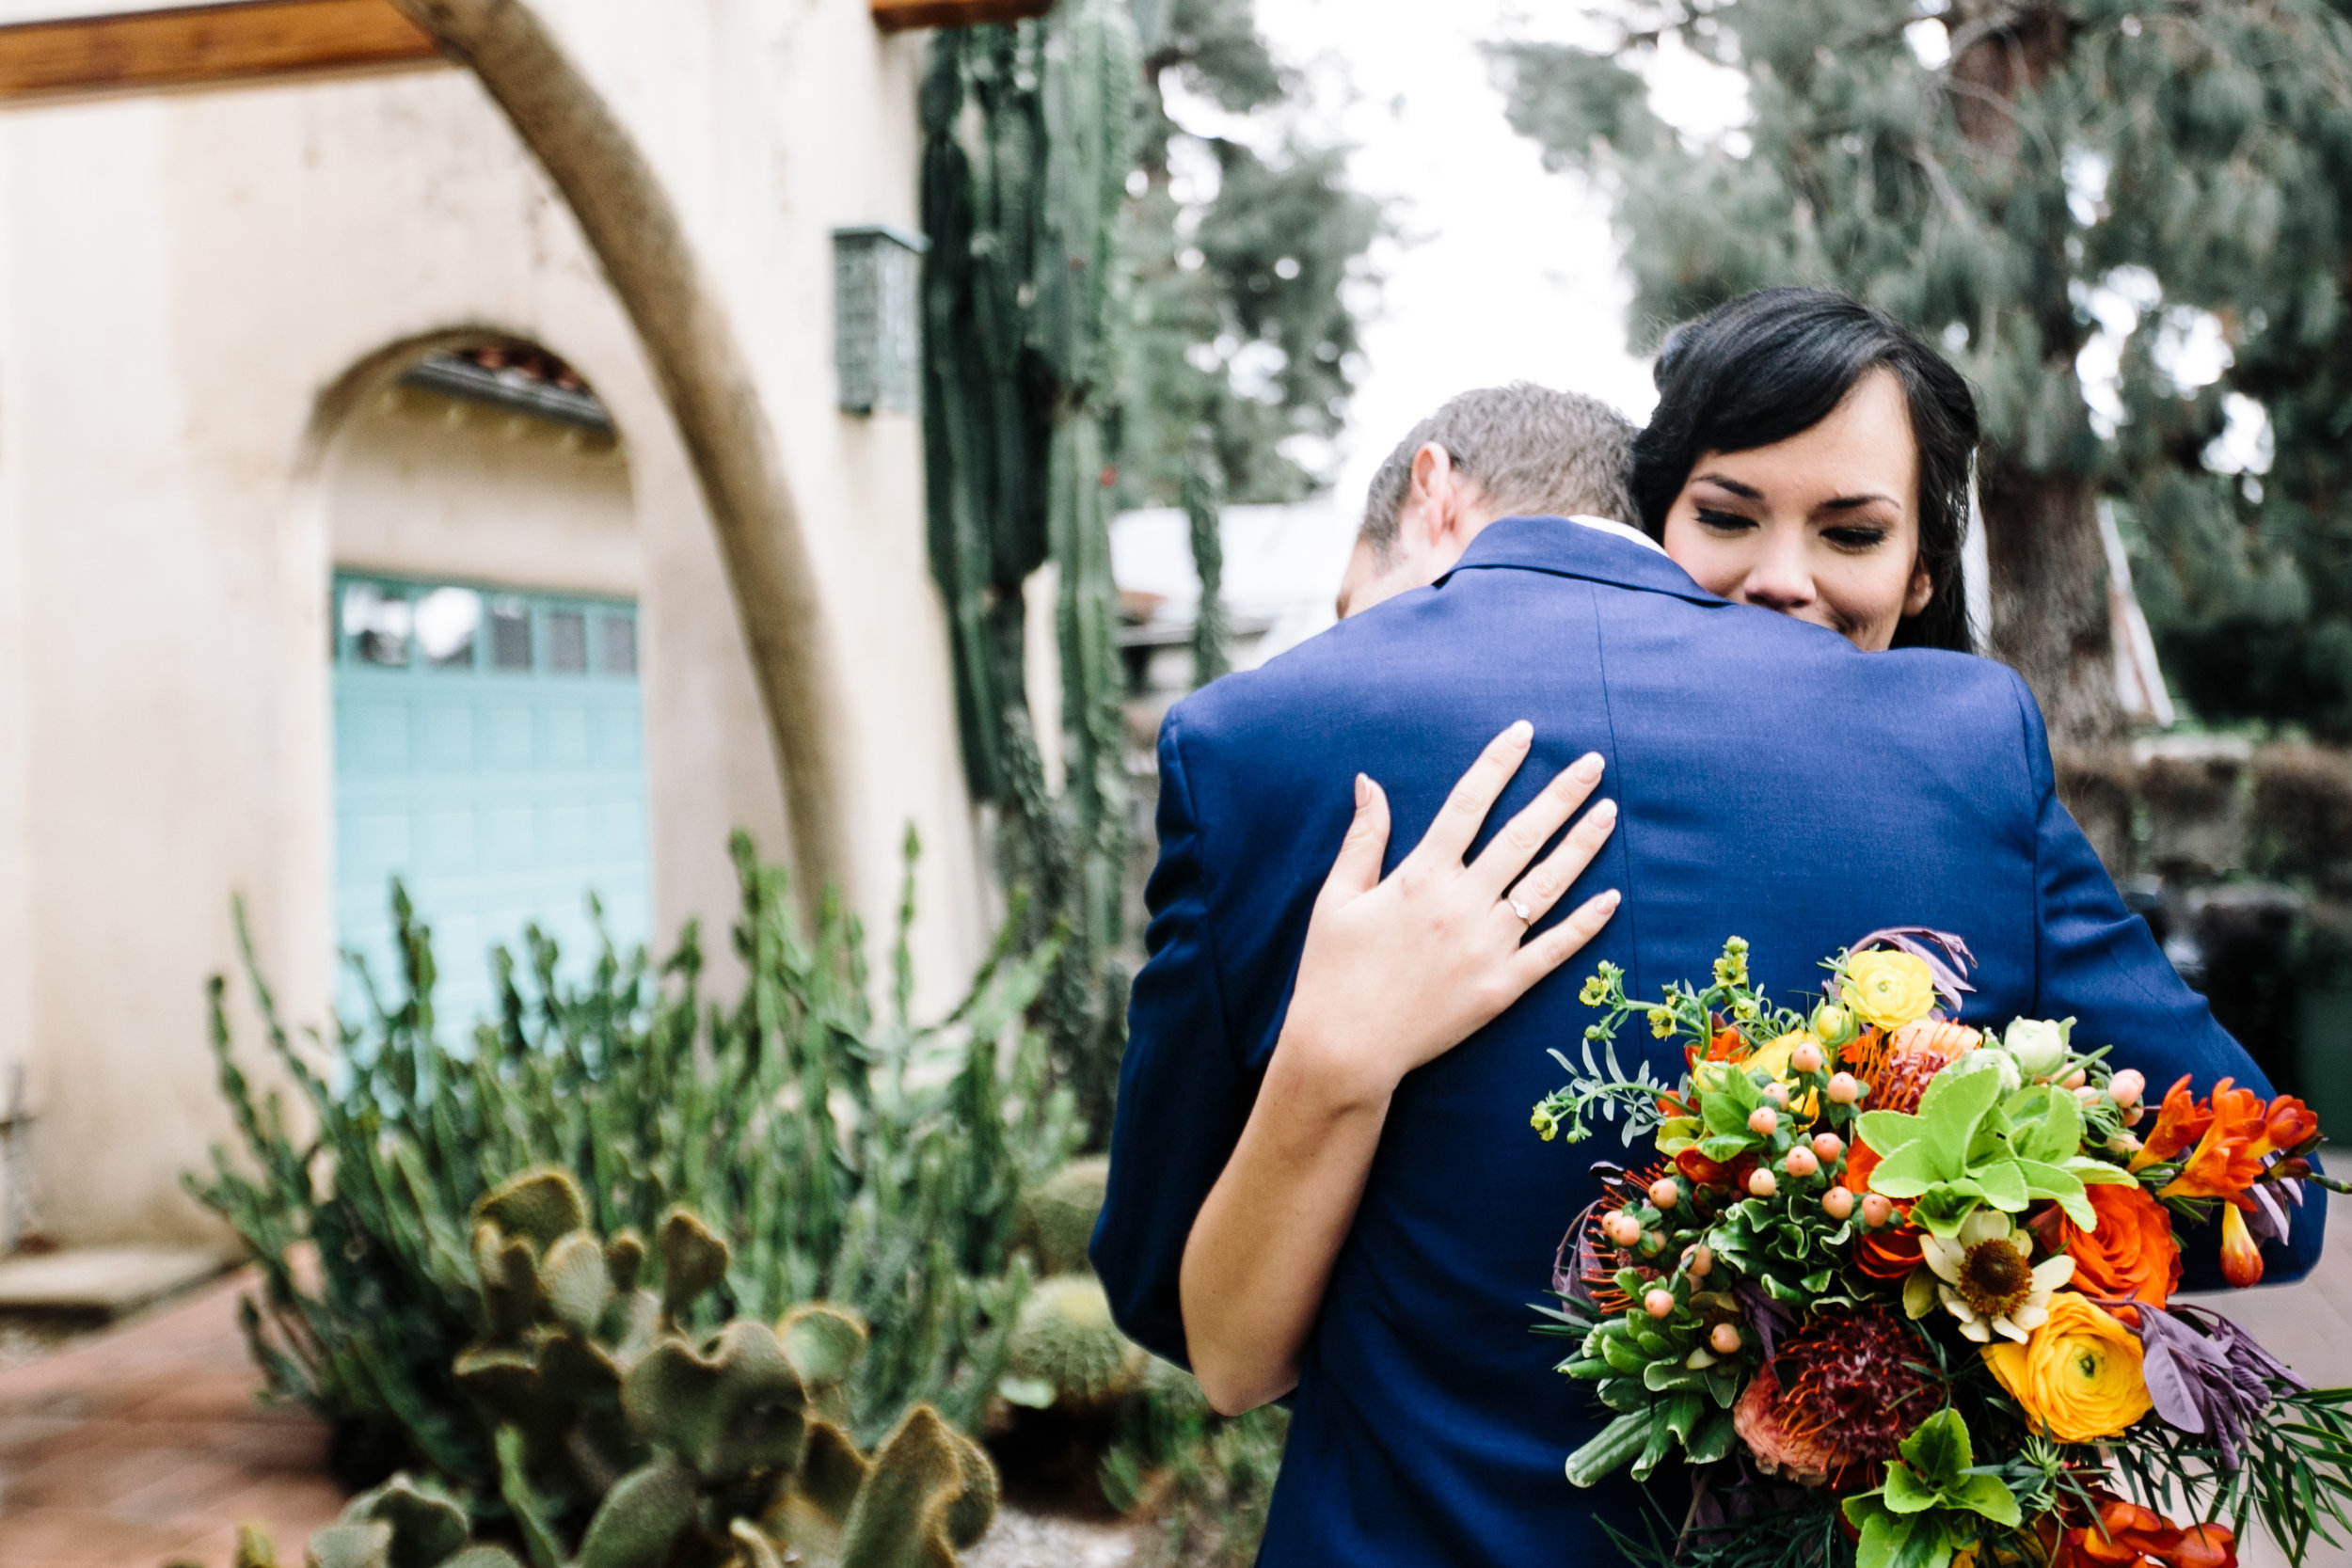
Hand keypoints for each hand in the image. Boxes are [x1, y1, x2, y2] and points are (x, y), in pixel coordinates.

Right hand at [1279, 720, 1620, 1105]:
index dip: (1497, 763)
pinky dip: (1585, 923)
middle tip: (1593, 764)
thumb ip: (1363, 838)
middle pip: (1522, 836)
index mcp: (1420, 875)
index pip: (1468, 803)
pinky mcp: (1503, 987)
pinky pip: (1555, 949)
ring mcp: (1488, 945)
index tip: (1524, 732)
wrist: (1344, 1048)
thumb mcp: (1337, 897)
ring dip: (1582, 846)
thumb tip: (1369, 781)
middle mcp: (1462, 903)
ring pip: (1547, 885)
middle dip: (1560, 795)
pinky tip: (1610, 897)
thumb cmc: (1332, 972)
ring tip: (1608, 813)